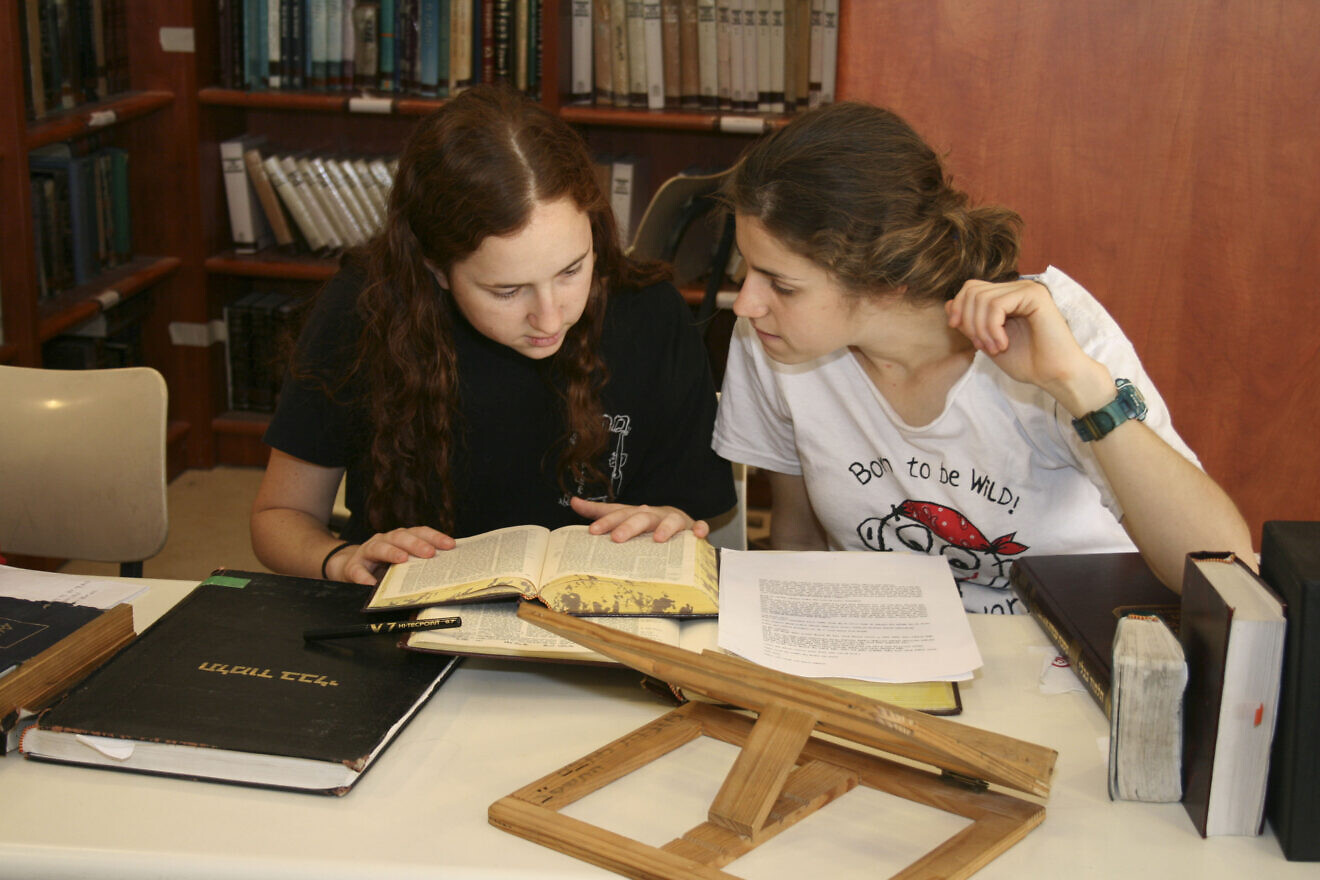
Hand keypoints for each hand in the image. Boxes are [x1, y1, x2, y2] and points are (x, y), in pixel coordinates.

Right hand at [326, 526, 455, 584]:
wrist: (351, 567)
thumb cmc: (383, 564)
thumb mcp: (402, 560)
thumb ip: (418, 561)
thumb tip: (446, 571)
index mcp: (400, 537)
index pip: (419, 532)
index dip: (435, 537)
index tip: (450, 545)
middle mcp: (384, 540)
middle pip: (400, 537)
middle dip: (416, 544)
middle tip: (429, 553)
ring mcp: (367, 551)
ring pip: (379, 547)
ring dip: (391, 553)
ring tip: (402, 560)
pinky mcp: (353, 566)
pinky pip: (357, 570)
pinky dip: (363, 577)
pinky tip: (371, 584)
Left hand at [570, 497, 709, 542]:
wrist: (678, 522)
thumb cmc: (647, 522)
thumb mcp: (623, 516)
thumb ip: (599, 511)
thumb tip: (572, 501)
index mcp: (636, 513)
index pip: (619, 514)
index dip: (606, 521)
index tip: (592, 531)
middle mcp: (654, 514)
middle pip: (641, 518)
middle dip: (629, 527)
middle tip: (617, 539)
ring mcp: (674, 520)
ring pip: (670, 521)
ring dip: (665, 528)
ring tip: (658, 539)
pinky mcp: (692, 528)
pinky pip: (698, 527)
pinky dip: (700, 530)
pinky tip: (699, 535)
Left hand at [945, 279, 1109, 412]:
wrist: (1053, 375)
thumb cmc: (1026, 361)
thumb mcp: (987, 341)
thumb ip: (970, 322)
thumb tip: (949, 303)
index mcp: (1006, 297)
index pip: (970, 289)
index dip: (960, 310)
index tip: (967, 336)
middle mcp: (1016, 288)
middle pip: (972, 290)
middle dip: (969, 322)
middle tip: (982, 346)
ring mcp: (1026, 289)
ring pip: (982, 298)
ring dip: (981, 329)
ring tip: (994, 348)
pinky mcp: (1035, 295)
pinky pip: (996, 305)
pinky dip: (992, 328)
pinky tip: (1002, 344)